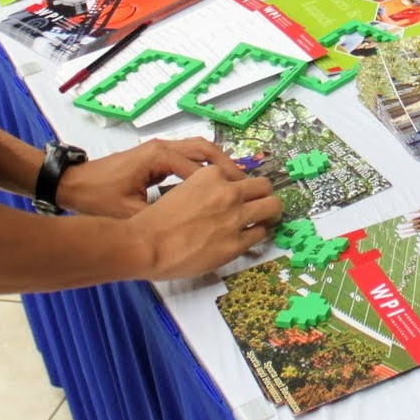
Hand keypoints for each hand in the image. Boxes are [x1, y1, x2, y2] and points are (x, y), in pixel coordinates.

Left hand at [56, 138, 239, 218]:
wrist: (73, 183)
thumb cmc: (98, 196)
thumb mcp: (127, 211)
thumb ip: (157, 216)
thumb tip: (185, 230)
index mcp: (158, 157)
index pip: (197, 167)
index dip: (219, 181)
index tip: (237, 195)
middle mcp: (162, 147)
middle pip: (204, 149)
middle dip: (226, 165)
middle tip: (243, 184)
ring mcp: (159, 149)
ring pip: (198, 149)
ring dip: (217, 163)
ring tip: (235, 181)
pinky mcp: (156, 155)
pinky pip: (188, 155)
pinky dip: (204, 165)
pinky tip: (213, 181)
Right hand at [131, 162, 281, 279]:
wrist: (147, 244)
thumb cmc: (156, 221)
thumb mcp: (183, 190)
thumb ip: (205, 189)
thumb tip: (217, 198)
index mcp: (212, 175)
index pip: (240, 175)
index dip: (242, 186)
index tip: (241, 194)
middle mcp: (228, 192)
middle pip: (264, 186)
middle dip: (265, 194)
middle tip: (263, 203)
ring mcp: (235, 218)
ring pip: (272, 207)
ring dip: (271, 212)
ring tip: (268, 218)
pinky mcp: (236, 243)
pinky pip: (260, 234)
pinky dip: (259, 233)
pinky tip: (253, 236)